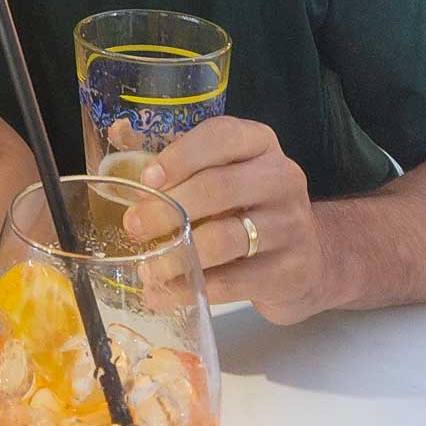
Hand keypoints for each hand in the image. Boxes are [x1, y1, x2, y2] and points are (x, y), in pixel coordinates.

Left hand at [123, 116, 334, 324]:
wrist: (308, 257)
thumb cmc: (245, 205)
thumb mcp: (219, 171)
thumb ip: (170, 154)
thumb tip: (117, 131)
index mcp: (259, 143)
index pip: (222, 136)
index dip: (181, 156)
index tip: (147, 179)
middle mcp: (281, 177)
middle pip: (219, 187)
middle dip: (168, 209)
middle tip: (133, 226)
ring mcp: (291, 226)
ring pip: (226, 238)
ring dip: (178, 255)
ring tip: (147, 268)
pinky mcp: (291, 272)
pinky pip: (234, 282)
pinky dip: (194, 288)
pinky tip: (166, 294)